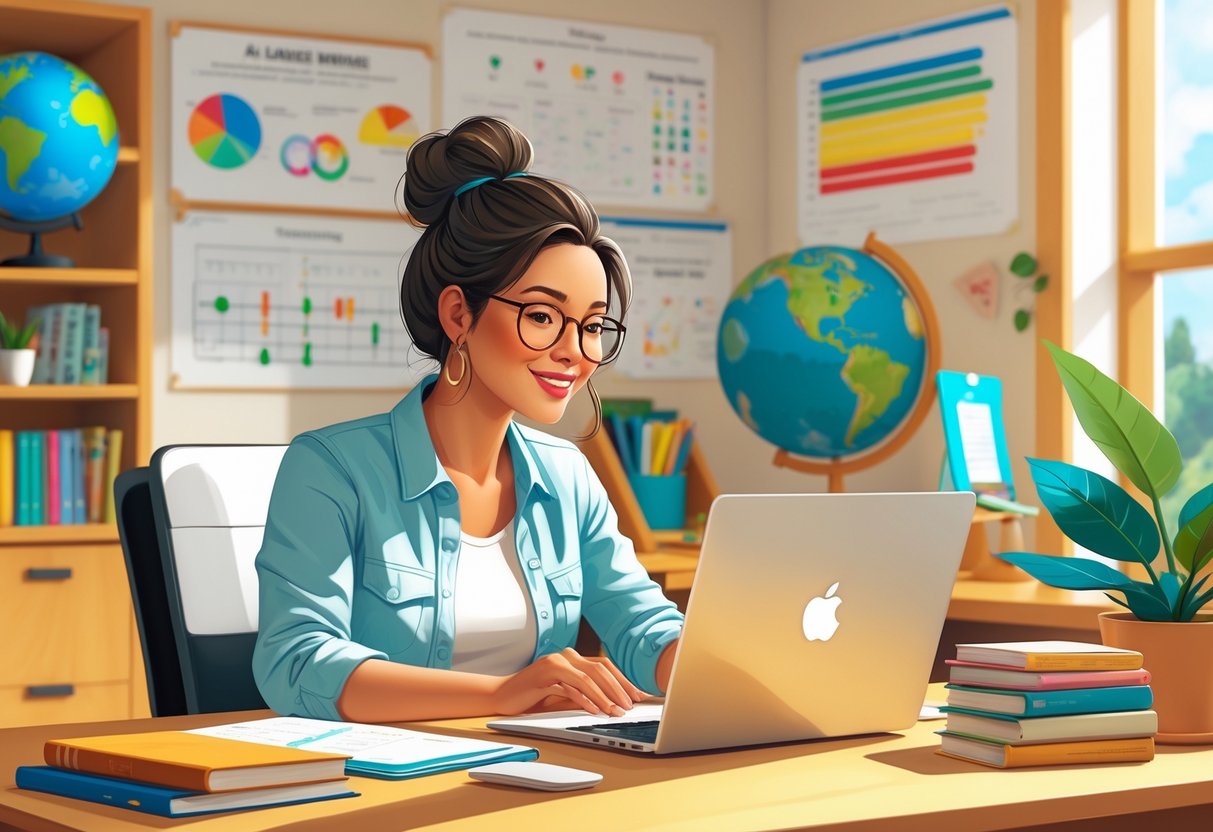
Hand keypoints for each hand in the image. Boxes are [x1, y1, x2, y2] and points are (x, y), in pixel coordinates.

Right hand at [491, 648, 647, 716]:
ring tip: (616, 711)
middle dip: (619, 688)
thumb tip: (614, 704)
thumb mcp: (565, 695)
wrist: (502, 696)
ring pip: (588, 677)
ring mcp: (555, 664)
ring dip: (605, 696)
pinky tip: (595, 710)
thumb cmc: (534, 697)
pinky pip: (569, 687)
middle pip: (600, 670)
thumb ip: (585, 695)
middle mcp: (565, 656)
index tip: (639, 695)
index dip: (624, 681)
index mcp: (573, 659)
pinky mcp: (544, 675)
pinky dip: (584, 699)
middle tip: (631, 704)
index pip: (605, 667)